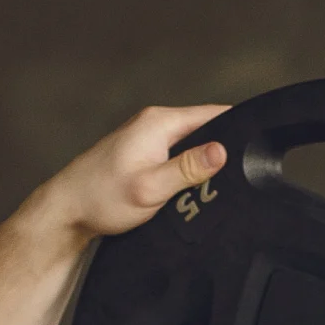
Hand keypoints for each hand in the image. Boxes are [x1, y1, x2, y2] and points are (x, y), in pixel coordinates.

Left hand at [37, 105, 229, 239]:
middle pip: (204, 129)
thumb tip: (221, 151)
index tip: (257, 145)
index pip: (213, 114)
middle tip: (236, 178)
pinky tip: (188, 190)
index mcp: (159, 122)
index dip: (238, 127)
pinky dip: (187, 170)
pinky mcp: (142, 153)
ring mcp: (146, 137)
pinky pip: (176, 155)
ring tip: (212, 187)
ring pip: (191, 144)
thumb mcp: (151, 187)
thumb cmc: (101, 198)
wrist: (67, 210)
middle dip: (222, 150)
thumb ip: (188, 169)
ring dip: (203, 163)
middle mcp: (153, 123)